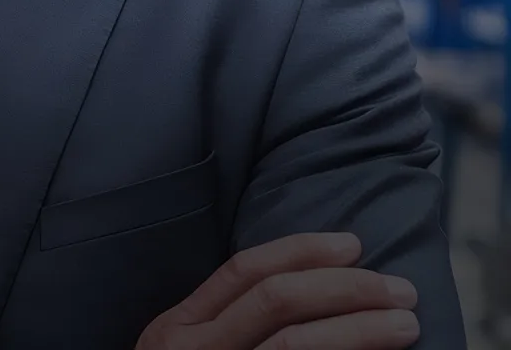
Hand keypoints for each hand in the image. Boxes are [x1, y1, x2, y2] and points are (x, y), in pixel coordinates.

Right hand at [137, 233, 418, 349]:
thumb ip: (223, 324)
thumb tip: (305, 292)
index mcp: (179, 329)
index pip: (244, 273)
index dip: (300, 251)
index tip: (352, 245)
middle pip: (276, 303)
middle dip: (344, 287)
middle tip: (398, 289)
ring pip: (296, 347)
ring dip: (359, 330)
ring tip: (404, 325)